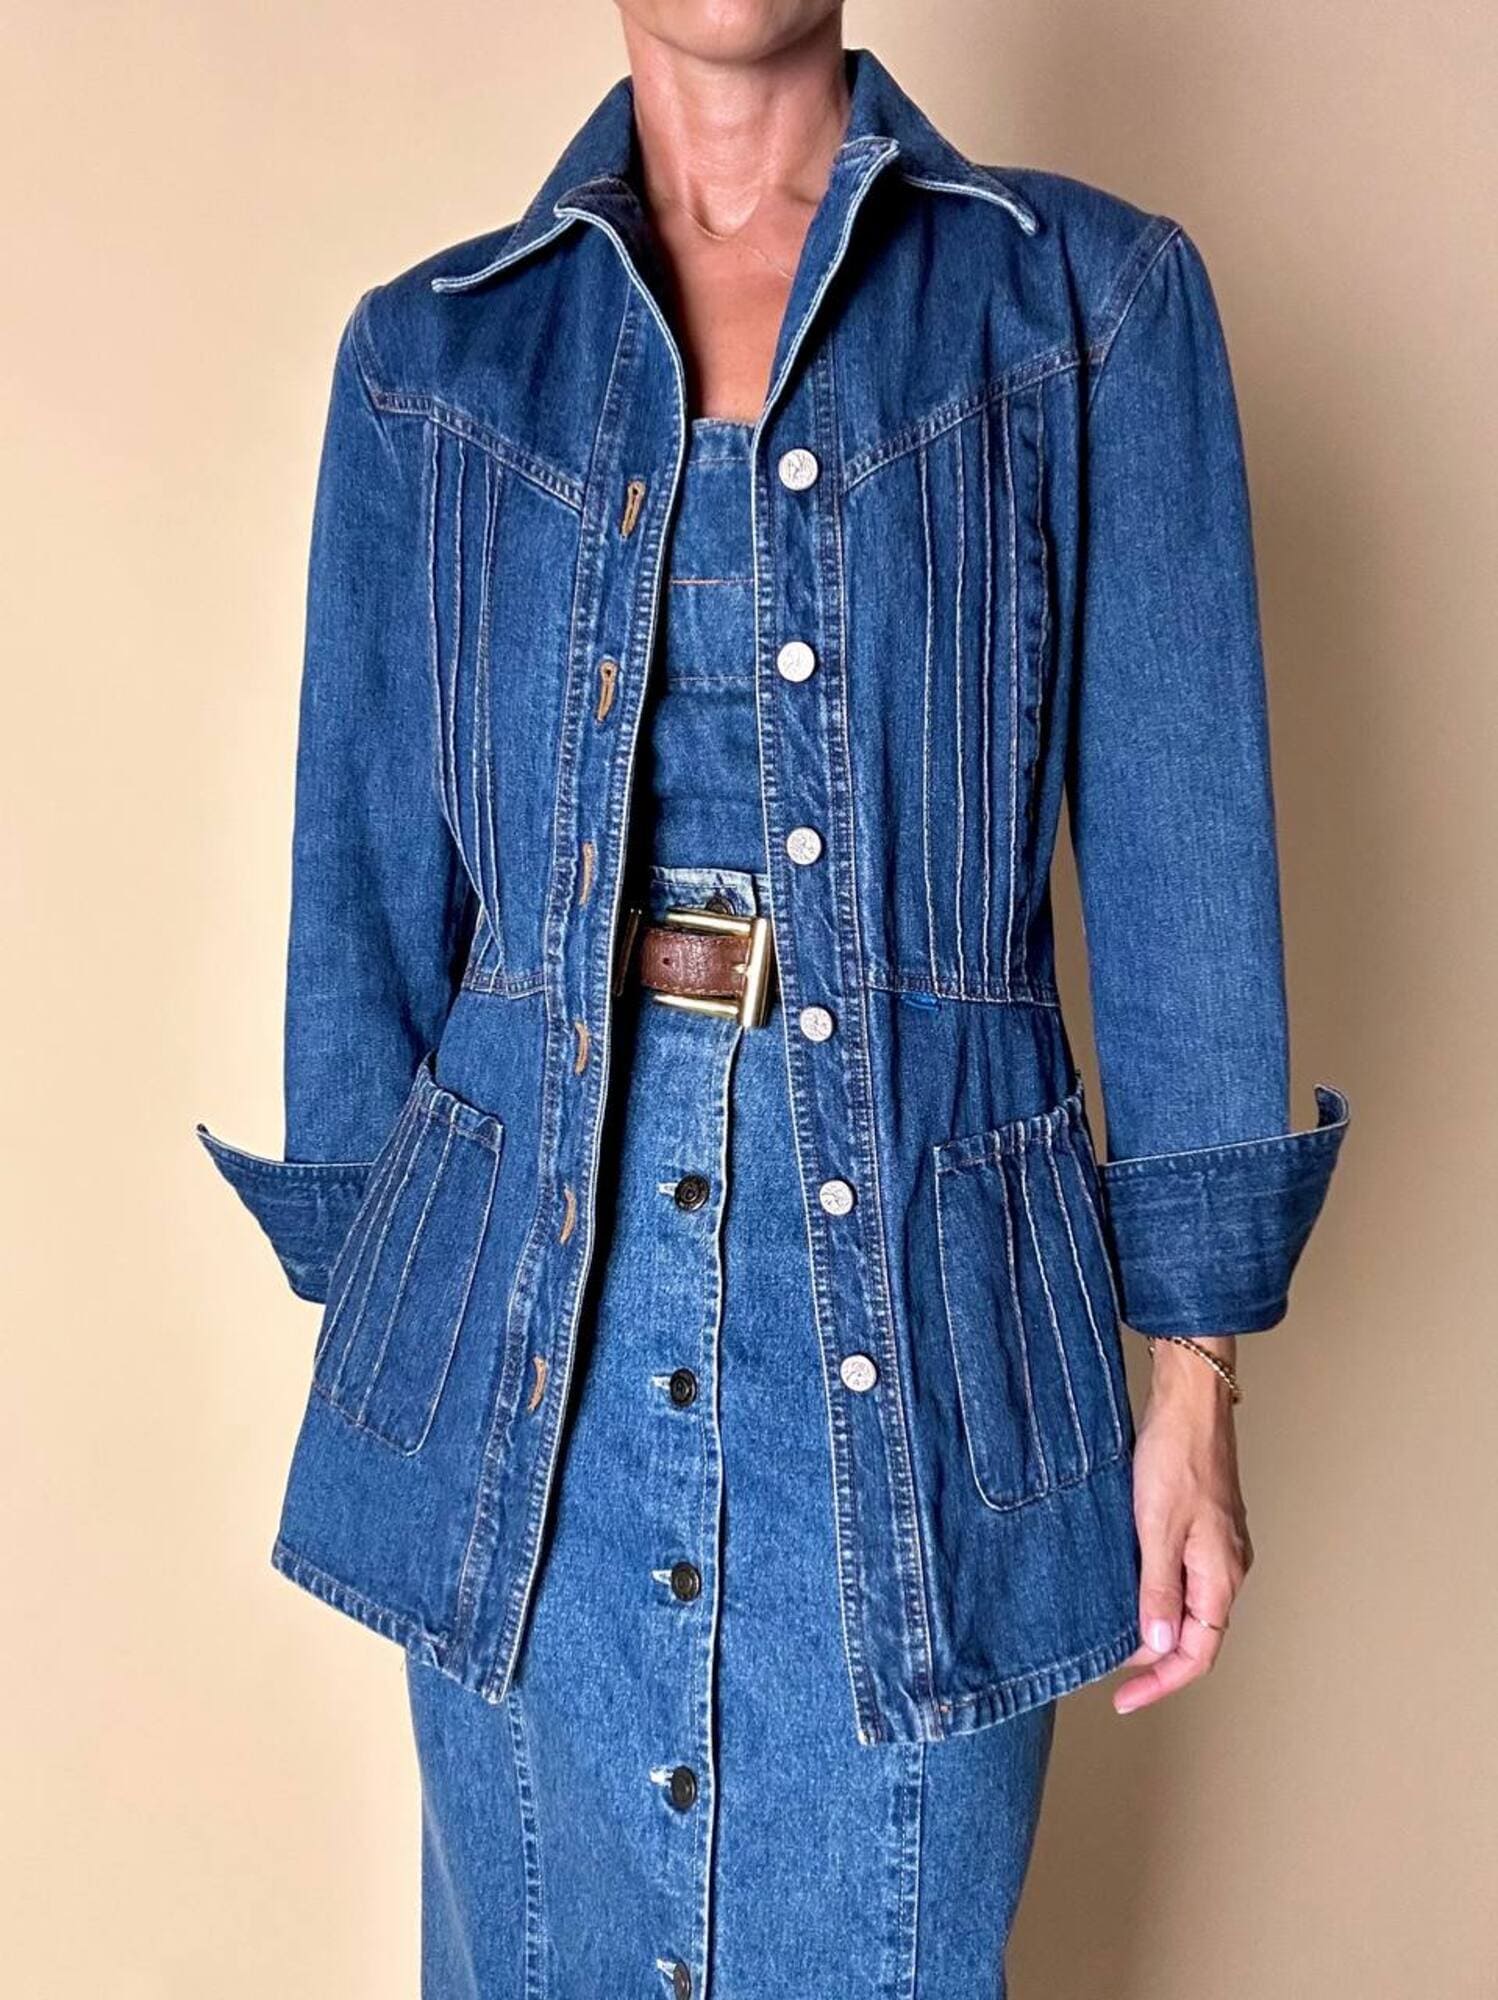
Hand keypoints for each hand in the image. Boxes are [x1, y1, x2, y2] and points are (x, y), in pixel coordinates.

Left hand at [1112, 1336, 1253, 1714]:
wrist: (1191, 1402)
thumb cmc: (1176, 1456)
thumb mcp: (1157, 1527)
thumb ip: (1158, 1588)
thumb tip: (1157, 1645)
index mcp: (1221, 1575)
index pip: (1198, 1653)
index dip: (1162, 1682)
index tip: (1125, 1698)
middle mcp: (1227, 1567)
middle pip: (1198, 1636)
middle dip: (1157, 1661)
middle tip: (1112, 1673)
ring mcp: (1218, 1547)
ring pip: (1191, 1608)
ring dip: (1156, 1628)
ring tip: (1115, 1638)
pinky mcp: (1204, 1527)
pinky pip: (1185, 1579)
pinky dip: (1158, 1596)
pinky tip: (1129, 1591)